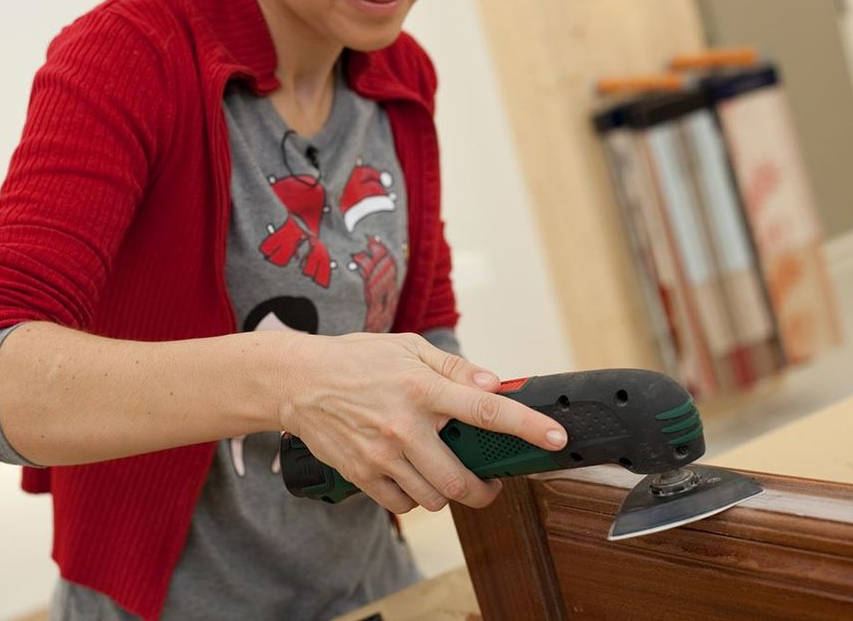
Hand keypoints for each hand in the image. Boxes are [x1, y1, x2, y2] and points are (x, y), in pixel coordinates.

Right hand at [278, 333, 568, 512]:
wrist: (297, 381)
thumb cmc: (357, 360)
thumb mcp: (408, 348)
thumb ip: (455, 368)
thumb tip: (494, 386)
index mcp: (423, 388)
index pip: (486, 410)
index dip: (527, 426)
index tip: (555, 438)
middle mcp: (405, 425)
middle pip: (462, 479)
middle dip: (484, 490)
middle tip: (487, 483)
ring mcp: (382, 454)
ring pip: (435, 498)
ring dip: (446, 492)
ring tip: (438, 471)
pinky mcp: (362, 474)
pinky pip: (403, 505)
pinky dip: (414, 498)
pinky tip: (408, 475)